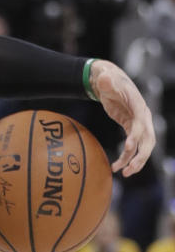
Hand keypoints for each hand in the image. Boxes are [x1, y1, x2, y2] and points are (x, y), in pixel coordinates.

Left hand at [89, 60, 155, 174]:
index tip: (128, 147)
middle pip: (148, 139)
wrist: (109, 80)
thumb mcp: (106, 78)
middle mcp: (143, 116)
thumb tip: (104, 78)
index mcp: (138, 105)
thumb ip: (106, 80)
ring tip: (123, 173)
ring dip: (135, 161)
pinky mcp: (132, 128)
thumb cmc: (108, 79)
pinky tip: (116, 167)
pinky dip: (126, 157)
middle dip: (141, 155)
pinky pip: (133, 146)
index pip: (141, 123)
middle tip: (129, 169)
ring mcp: (139, 123)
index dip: (136, 135)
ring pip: (143, 147)